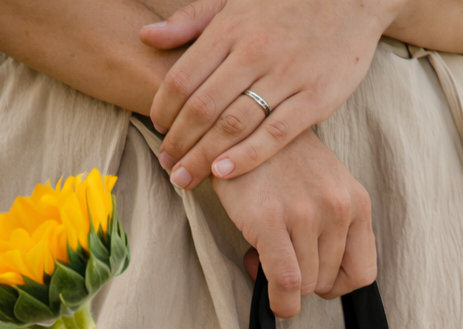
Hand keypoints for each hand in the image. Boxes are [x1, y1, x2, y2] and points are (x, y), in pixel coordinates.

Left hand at [143, 0, 393, 188]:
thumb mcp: (235, 0)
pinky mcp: (315, 98)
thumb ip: (192, 21)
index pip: (183, 77)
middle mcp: (254, 52)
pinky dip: (246, 156)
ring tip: (186, 177)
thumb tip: (147, 38)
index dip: (164, 109)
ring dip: (203, 156)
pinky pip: (274, 135)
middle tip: (166, 165)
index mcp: (231, 29)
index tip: (157, 129)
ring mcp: (286, 76)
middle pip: (203, 107)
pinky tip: (224, 173)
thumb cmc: (287, 2)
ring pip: (233, 125)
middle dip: (178, 142)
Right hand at [211, 129, 375, 316]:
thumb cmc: (283, 164)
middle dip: (303, 281)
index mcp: (357, 202)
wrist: (244, 126)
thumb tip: (316, 284)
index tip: (313, 273)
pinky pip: (285, 283)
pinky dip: (278, 300)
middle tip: (280, 256)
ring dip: (282, 283)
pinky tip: (260, 279)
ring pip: (305, 286)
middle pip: (328, 283)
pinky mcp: (271, 219)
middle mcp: (338, 207)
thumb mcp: (327, 189)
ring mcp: (306, 213)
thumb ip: (334, 230)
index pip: (362, 274)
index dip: (335, 285)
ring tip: (264, 251)